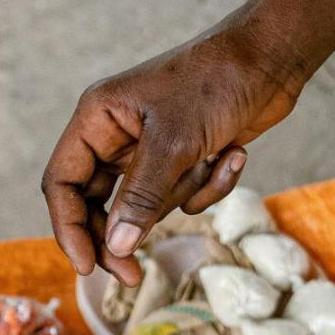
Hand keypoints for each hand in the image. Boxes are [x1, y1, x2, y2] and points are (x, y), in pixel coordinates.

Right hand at [42, 26, 306, 285]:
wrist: (272, 58)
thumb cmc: (216, 83)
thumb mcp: (174, 143)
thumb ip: (141, 197)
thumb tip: (116, 247)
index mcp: (98, 119)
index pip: (62, 183)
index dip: (69, 228)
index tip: (88, 267)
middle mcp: (116, 135)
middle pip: (98, 203)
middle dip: (123, 234)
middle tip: (133, 275)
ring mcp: (149, 148)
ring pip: (147, 205)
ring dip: (185, 194)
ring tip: (213, 161)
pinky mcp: (182, 158)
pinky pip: (183, 195)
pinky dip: (210, 185)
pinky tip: (233, 154)